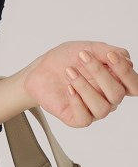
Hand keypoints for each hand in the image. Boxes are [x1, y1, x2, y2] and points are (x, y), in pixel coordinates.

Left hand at [21, 40, 137, 127]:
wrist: (39, 69)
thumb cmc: (64, 60)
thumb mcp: (85, 48)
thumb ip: (105, 51)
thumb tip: (125, 57)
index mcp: (115, 81)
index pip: (133, 85)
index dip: (126, 72)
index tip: (110, 56)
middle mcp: (107, 98)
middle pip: (117, 94)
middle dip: (100, 73)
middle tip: (82, 57)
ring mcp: (93, 110)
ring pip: (102, 107)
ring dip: (85, 87)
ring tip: (69, 72)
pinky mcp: (77, 118)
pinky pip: (85, 118)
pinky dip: (77, 102)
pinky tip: (69, 89)